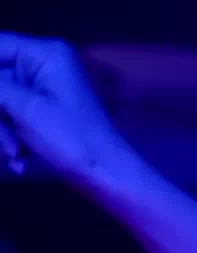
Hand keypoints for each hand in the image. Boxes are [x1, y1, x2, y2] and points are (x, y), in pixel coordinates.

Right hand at [0, 33, 131, 178]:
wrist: (106, 175)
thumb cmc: (70, 138)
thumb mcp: (23, 107)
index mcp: (45, 53)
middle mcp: (45, 64)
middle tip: (6, 143)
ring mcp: (45, 88)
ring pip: (1, 102)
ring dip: (2, 131)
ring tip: (14, 154)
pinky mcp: (44, 110)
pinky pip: (12, 116)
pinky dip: (12, 138)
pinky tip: (19, 159)